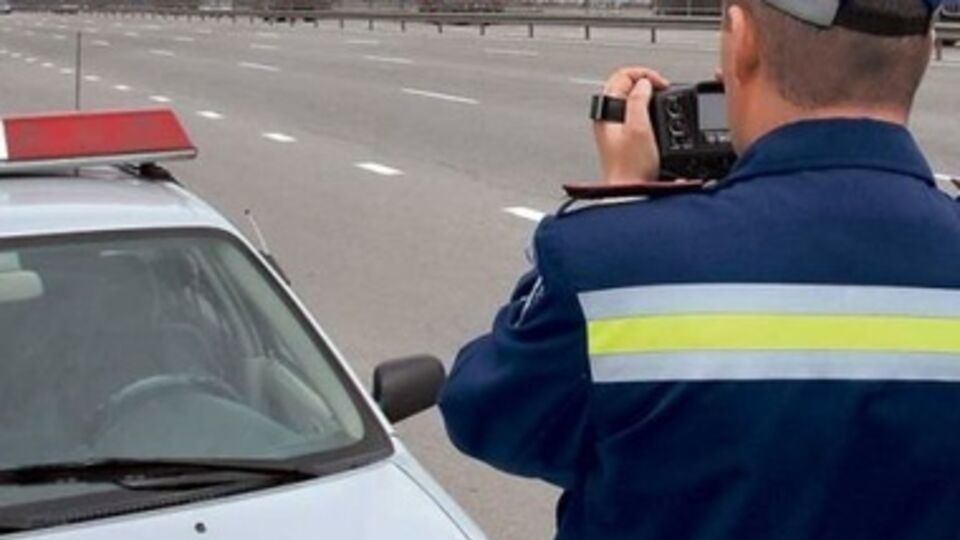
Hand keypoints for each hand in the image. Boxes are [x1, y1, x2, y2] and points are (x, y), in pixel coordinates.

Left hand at [593, 67, 669, 183]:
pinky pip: (636, 115)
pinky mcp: (624, 140)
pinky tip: (659, 120)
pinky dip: (649, 111)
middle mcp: (607, 119)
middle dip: (647, 83)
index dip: (644, 75)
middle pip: (626, 86)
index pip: (621, 76)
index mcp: (606, 112)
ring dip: (649, 96)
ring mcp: (615, 129)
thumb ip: (639, 99)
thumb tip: (644, 83)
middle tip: (664, 90)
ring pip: (632, 100)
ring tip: (663, 101)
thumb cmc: (631, 168)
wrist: (631, 192)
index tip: (661, 84)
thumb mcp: (639, 127)